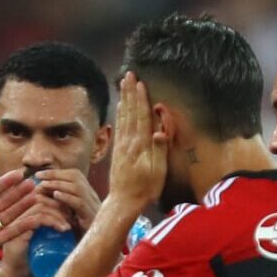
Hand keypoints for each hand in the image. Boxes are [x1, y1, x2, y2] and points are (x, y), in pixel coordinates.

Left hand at [0, 167, 37, 276]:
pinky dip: (21, 227)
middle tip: (33, 182)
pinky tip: (33, 220)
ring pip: (9, 215)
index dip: (4, 183)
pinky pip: (8, 234)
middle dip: (18, 192)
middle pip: (4, 201)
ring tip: (36, 196)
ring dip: (22, 206)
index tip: (18, 173)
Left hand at [32, 167, 101, 232]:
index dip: (56, 173)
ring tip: (43, 185)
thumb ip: (59, 204)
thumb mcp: (68, 216)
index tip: (39, 174)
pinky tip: (55, 195)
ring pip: (78, 187)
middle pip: (77, 177)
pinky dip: (67, 197)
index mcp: (88, 195)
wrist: (92, 253)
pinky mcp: (92, 218)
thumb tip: (39, 191)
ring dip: (58, 184)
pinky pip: (80, 203)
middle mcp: (93, 198)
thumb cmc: (75, 237)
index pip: (74, 175)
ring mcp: (94, 207)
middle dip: (55, 175)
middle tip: (38, 176)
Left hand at [106, 73, 168, 206]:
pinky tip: (121, 105)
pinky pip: (120, 126)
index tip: (140, 83)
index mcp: (140, 145)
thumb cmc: (145, 189)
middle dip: (130, 92)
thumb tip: (159, 131)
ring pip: (124, 116)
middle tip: (129, 74)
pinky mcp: (118, 150)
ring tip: (123, 83)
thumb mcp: (157, 172)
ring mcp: (122, 145)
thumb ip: (159, 150)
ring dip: (125, 98)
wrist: (123, 202)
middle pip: (131, 111)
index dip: (141, 99)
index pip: (142, 116)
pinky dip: (121, 113)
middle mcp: (129, 142)